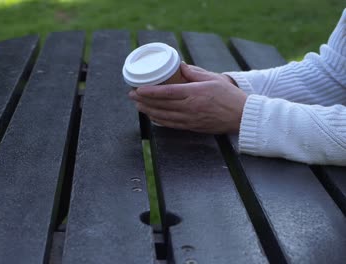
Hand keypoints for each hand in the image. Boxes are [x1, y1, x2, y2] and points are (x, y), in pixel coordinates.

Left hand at [128, 63, 246, 133]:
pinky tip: (152, 117)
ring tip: (138, 106)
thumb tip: (179, 65)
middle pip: (161, 105)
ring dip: (149, 111)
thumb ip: (194, 72)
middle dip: (144, 101)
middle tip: (131, 96)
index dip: (150, 92)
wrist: (242, 116)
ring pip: (164, 117)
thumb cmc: (229, 95)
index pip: (167, 93)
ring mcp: (190, 120)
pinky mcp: (192, 128)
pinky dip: (159, 121)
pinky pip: (172, 125)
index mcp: (195, 93)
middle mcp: (190, 108)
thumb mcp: (213, 78)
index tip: (138, 89)